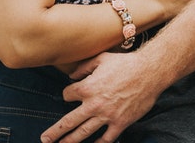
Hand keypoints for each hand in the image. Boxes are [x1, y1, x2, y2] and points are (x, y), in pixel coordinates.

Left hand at [40, 52, 162, 142]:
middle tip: (45, 139)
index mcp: (88, 87)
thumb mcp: (101, 58)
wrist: (149, 72)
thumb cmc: (125, 63)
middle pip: (69, 121)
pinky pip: (106, 138)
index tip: (71, 94)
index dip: (68, 94)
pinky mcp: (120, 123)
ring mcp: (107, 116)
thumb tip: (71, 75)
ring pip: (84, 133)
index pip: (67, 96)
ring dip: (70, 141)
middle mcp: (94, 104)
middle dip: (55, 131)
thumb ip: (83, 67)